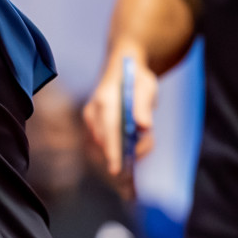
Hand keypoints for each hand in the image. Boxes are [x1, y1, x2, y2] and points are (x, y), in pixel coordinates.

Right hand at [82, 47, 157, 177]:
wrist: (122, 68)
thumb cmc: (136, 78)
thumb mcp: (146, 86)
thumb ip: (144, 105)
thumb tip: (143, 126)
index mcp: (106, 100)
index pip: (109, 130)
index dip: (112, 151)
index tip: (116, 169)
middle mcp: (94, 110)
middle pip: (106, 142)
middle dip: (125, 152)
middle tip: (145, 149)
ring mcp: (91, 118)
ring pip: (104, 145)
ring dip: (123, 150)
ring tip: (143, 141)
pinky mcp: (92, 124)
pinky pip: (103, 143)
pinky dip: (116, 148)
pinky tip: (130, 144)